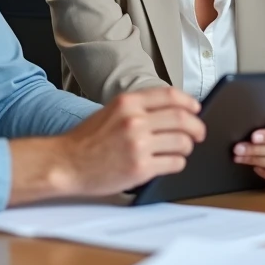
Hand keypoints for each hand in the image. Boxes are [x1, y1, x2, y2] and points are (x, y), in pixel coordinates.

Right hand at [8, 87, 204, 203]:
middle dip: (197, 127)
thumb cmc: (86, 140)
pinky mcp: (140, 168)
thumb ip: (138, 108)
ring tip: (182, 149)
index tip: (196, 109)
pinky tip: (170, 163)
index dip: (189, 102)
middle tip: (199, 133)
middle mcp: (134, 121)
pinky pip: (174, 163)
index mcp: (128, 103)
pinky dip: (178, 163)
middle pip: (182, 118)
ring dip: (188, 146)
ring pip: (182, 142)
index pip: (171, 96)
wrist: (65, 164)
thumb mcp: (111, 111)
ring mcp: (138, 145)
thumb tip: (172, 110)